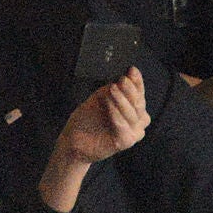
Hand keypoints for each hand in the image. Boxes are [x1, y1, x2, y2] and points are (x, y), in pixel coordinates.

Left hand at [38, 67, 149, 211]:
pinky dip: (117, 117)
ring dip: (122, 101)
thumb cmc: (87, 119)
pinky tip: (111, 109)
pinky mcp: (126, 142)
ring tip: (111, 90)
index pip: (139, 92)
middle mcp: (137, 120)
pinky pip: (124, 128)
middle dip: (129, 90)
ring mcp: (133, 132)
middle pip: (139, 102)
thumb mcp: (99, 98)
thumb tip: (125, 76)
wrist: (73, 139)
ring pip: (133, 114)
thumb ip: (112, 89)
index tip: (131, 70)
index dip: (137, 81)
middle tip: (121, 80)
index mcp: (133, 108)